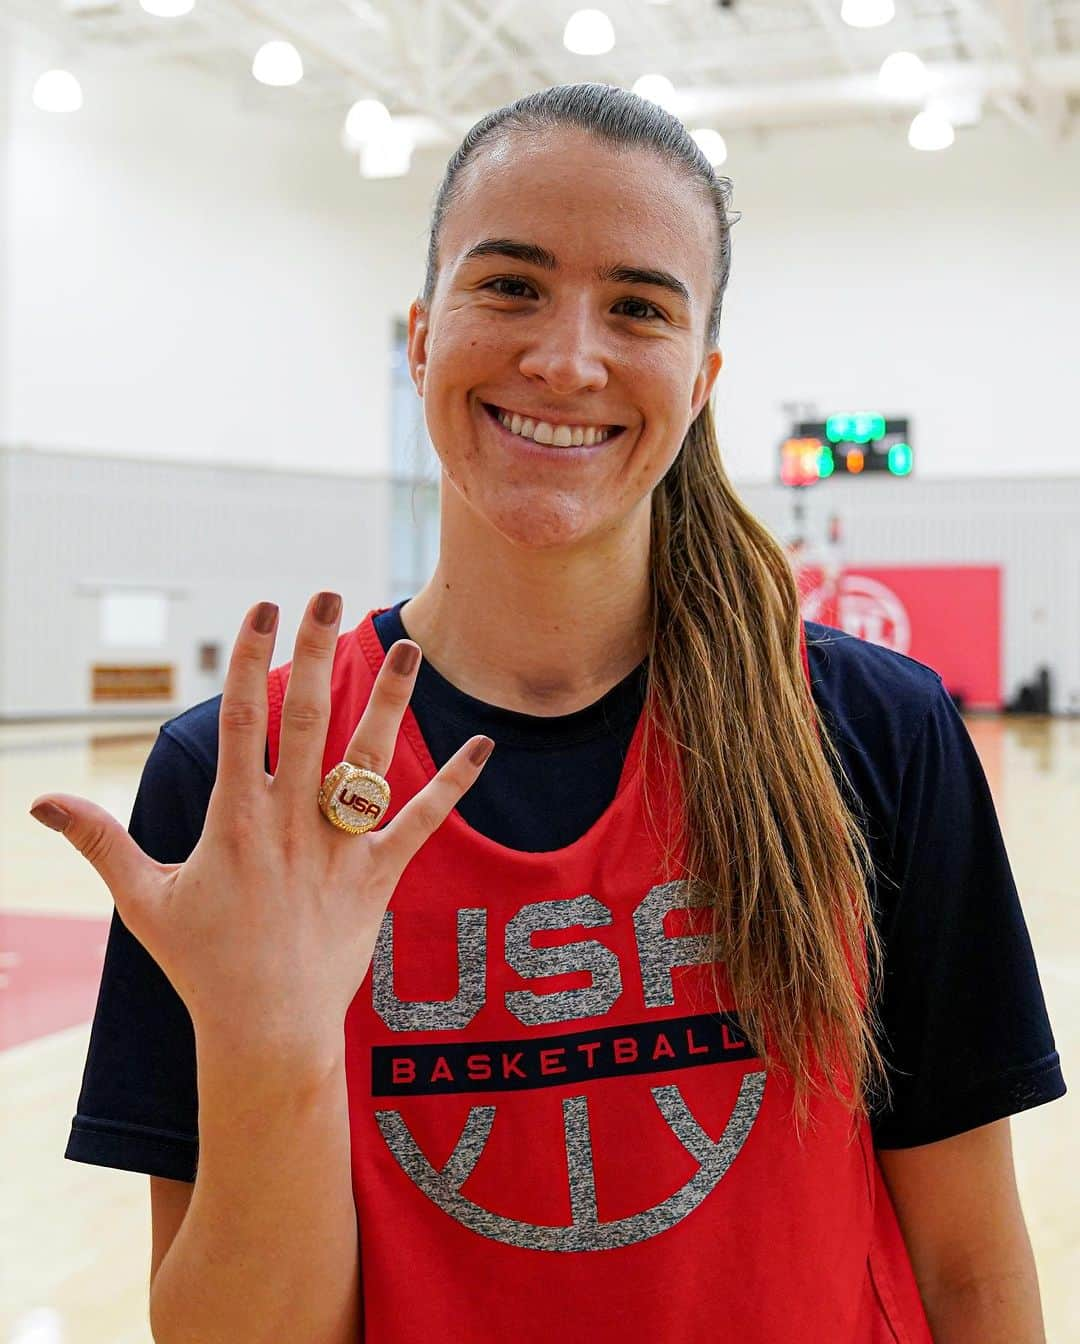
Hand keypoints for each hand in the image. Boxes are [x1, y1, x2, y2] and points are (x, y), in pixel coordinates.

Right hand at [29, 592, 493, 1055]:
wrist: (266, 1030)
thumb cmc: (202, 964)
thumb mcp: (143, 900)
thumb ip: (100, 842)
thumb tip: (37, 803)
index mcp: (236, 818)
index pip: (243, 719)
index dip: (252, 658)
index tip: (264, 607)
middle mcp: (290, 821)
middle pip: (305, 720)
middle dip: (316, 653)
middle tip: (327, 596)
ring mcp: (339, 847)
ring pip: (368, 758)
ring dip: (389, 700)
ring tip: (407, 647)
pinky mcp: (378, 875)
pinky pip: (422, 821)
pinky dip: (454, 783)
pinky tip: (485, 744)